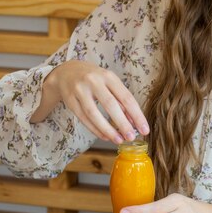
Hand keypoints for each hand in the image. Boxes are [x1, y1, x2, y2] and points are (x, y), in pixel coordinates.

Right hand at [33, 60, 148, 143]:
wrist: (66, 72)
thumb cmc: (95, 79)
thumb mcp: (110, 83)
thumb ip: (121, 100)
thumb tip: (134, 121)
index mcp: (108, 76)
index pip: (126, 97)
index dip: (136, 115)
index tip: (145, 129)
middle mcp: (94, 81)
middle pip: (110, 104)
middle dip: (122, 123)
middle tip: (131, 137)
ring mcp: (80, 90)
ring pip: (93, 113)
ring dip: (107, 129)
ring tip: (118, 140)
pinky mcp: (70, 100)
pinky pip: (83, 118)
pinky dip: (95, 129)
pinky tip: (105, 136)